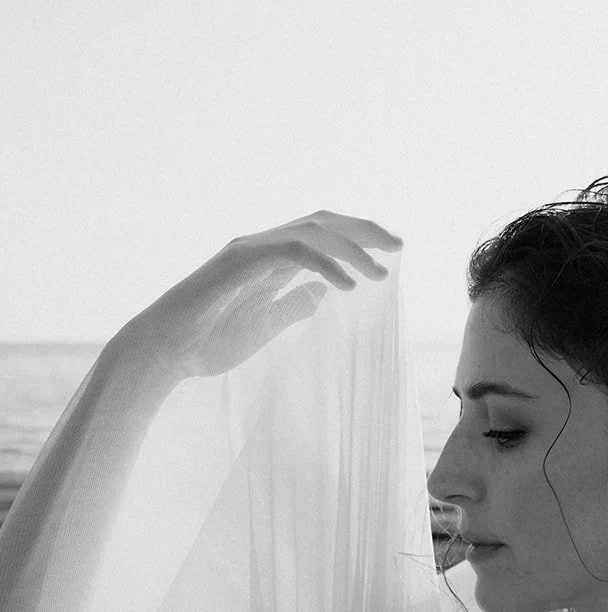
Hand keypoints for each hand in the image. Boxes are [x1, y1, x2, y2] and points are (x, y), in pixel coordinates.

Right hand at [112, 211, 403, 379]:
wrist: (166, 351)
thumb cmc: (207, 342)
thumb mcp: (264, 326)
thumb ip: (291, 307)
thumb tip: (321, 295)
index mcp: (269, 261)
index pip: (322, 238)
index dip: (357, 240)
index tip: (391, 255)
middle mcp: (261, 247)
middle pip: (323, 223)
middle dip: (363, 230)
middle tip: (399, 245)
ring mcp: (249, 251)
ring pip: (311, 232)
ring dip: (350, 248)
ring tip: (380, 272)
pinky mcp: (239, 262)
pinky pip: (291, 253)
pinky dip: (324, 265)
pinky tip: (347, 286)